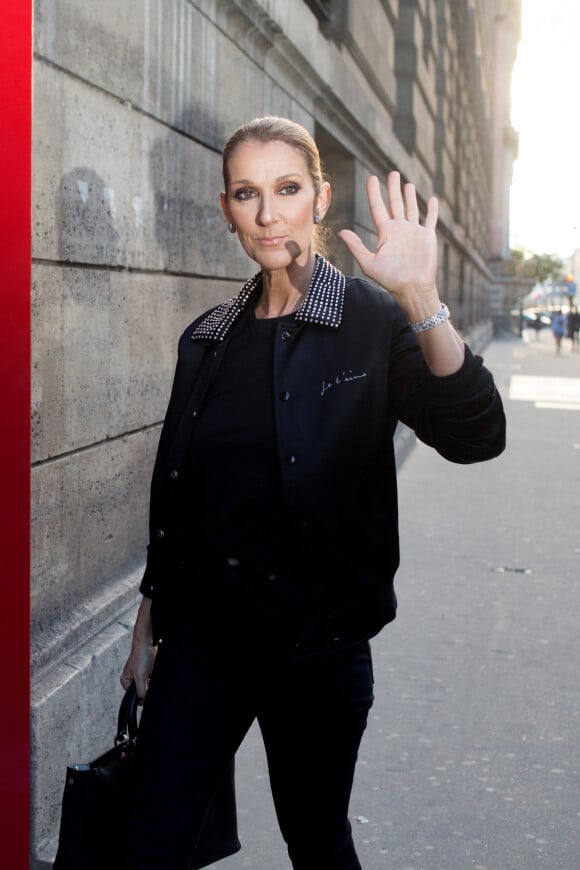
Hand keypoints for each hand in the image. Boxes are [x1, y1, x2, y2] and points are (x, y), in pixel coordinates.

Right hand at [120, 597, 155, 702]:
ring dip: (153, 681)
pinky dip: (156, 676)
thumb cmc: (141, 655)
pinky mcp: (149, 671)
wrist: (149, 640)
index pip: (135, 696)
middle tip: (150, 676)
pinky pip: (154, 679)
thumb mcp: (140, 676)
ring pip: (150, 685)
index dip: (143, 695)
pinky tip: (155, 669)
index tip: (147, 686)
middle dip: (149, 687)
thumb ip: (141, 691)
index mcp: (126, 682)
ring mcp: (141, 675)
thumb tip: (144, 702)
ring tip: (152, 671)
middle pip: (143, 691)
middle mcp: (133, 679)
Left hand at [339, 172, 438, 311]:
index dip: (374, 193)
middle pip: (395, 204)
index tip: (371, 178)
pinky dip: (432, 210)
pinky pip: (430, 220)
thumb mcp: (369, 263)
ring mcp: (413, 232)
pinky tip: (431, 199)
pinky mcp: (427, 237)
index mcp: (386, 233)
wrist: (412, 288)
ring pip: (411, 209)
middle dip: (393, 188)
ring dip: (410, 196)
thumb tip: (341, 232)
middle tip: (392, 173)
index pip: (378, 208)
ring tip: (408, 184)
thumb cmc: (390, 279)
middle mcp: (399, 229)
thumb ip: (356, 246)